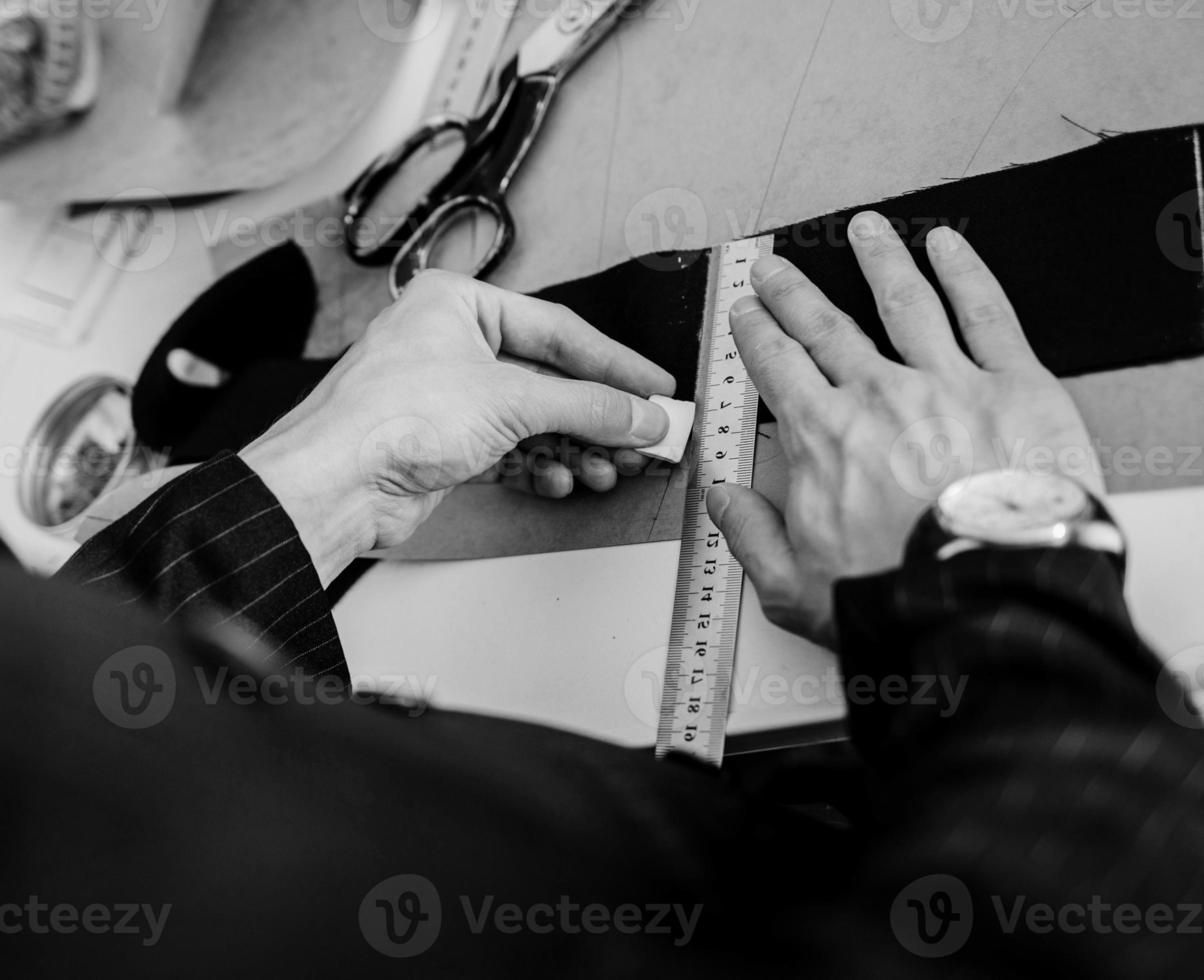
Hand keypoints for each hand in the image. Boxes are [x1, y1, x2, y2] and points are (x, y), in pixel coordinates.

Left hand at [242, 270, 673, 584]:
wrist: (333, 486)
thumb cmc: (388, 418)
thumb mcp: (510, 400)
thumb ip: (587, 407)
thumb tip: (640, 415)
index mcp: (458, 304)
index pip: (557, 330)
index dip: (614, 362)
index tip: (654, 386)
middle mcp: (449, 344)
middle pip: (548, 379)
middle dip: (598, 414)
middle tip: (645, 435)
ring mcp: (445, 397)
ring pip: (531, 420)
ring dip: (575, 447)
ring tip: (611, 466)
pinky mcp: (442, 445)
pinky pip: (508, 451)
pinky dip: (539, 466)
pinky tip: (563, 480)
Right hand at [707, 213, 1101, 647]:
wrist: (990, 603)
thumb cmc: (902, 598)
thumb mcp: (793, 586)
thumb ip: (749, 535)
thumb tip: (721, 497)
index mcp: (824, 438)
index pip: (777, 367)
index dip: (756, 333)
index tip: (746, 314)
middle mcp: (879, 397)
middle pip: (825, 327)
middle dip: (793, 292)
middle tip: (775, 268)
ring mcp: (947, 383)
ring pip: (903, 301)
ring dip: (878, 259)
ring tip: (863, 228)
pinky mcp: (1015, 386)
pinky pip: (986, 312)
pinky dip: (966, 272)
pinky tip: (949, 245)